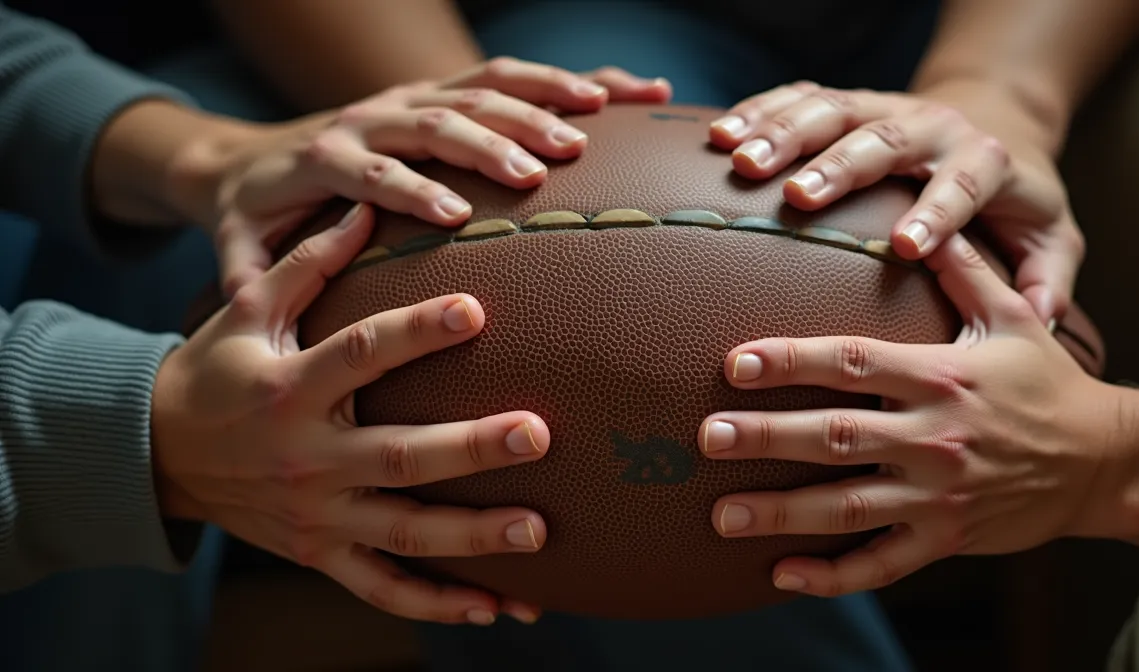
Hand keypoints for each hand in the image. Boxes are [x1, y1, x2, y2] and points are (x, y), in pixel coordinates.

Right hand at [150, 203, 549, 625]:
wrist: (158, 453)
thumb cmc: (219, 369)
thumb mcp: (248, 311)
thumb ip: (308, 262)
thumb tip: (366, 207)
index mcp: (291, 389)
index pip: (360, 356)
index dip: (417, 332)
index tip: (477, 309)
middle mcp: (309, 458)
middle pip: (400, 456)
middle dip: (471, 447)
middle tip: (539, 433)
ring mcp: (318, 516)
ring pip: (405, 533)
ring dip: (474, 536)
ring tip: (539, 532)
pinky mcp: (321, 554)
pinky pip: (384, 588)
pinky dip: (439, 603)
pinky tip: (498, 606)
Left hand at [182, 56, 670, 296]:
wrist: (255, 155)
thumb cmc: (256, 209)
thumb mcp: (238, 239)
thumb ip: (245, 268)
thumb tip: (244, 304)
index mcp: (327, 154)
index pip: (369, 169)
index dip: (407, 187)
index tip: (453, 214)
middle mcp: (375, 114)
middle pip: (437, 117)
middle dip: (492, 138)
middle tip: (544, 166)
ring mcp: (414, 95)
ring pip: (484, 85)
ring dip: (539, 99)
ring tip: (596, 123)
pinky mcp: (447, 90)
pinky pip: (515, 77)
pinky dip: (574, 80)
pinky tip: (634, 93)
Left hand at [696, 234, 1121, 597]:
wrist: (1103, 460)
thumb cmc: (1046, 383)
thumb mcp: (1014, 318)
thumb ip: (967, 269)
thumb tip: (930, 218)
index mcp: (941, 376)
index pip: (854, 364)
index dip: (793, 362)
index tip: (737, 362)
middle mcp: (935, 435)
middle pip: (838, 435)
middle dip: (768, 437)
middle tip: (709, 437)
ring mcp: (939, 493)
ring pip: (849, 505)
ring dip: (782, 513)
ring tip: (722, 516)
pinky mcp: (946, 537)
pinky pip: (882, 562)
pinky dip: (833, 574)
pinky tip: (783, 576)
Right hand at [707, 82, 1083, 324]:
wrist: (993, 123)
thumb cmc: (1013, 202)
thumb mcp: (1050, 236)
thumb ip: (1051, 276)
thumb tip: (1041, 319)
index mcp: (984, 160)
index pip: (963, 182)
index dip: (937, 210)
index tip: (906, 247)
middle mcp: (932, 125)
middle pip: (886, 138)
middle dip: (841, 165)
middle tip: (798, 196)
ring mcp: (885, 107)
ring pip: (833, 110)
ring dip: (784, 133)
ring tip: (740, 162)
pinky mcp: (848, 101)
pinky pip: (798, 97)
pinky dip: (758, 111)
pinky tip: (721, 136)